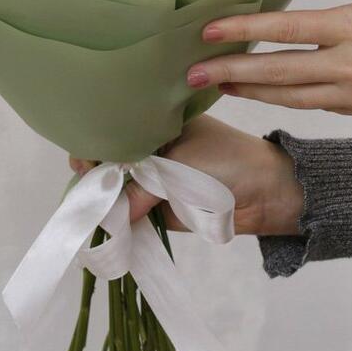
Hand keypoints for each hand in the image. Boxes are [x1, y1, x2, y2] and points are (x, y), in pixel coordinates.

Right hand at [69, 115, 303, 235]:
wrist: (267, 194)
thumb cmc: (228, 162)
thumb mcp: (181, 167)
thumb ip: (143, 190)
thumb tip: (107, 214)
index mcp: (157, 124)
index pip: (115, 131)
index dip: (96, 144)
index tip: (84, 161)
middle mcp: (150, 150)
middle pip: (110, 162)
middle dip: (94, 175)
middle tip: (84, 184)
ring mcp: (153, 180)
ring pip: (117, 191)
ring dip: (102, 201)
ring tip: (85, 208)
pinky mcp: (160, 208)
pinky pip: (131, 215)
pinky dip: (118, 221)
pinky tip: (101, 226)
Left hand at [186, 0, 351, 133]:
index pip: (287, 31)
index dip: (244, 31)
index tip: (210, 32)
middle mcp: (346, 66)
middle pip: (276, 72)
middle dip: (230, 72)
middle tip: (191, 75)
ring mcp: (351, 94)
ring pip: (289, 96)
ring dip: (250, 90)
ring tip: (217, 85)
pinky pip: (312, 106)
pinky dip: (282, 101)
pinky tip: (267, 95)